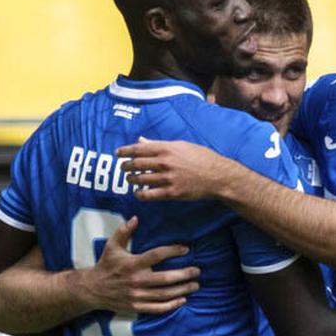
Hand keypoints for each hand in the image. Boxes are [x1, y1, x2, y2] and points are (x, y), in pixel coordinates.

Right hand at [74, 216, 199, 314]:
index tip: (186, 249)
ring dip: (182, 290)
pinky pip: (157, 308)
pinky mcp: (136, 306)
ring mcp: (136, 295)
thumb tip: (136, 218)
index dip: (173, 251)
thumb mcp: (112, 246)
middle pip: (165, 278)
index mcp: (132, 264)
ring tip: (195, 285)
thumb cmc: (105, 265)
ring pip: (164, 294)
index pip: (157, 255)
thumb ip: (124, 231)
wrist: (92, 289)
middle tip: (197, 271)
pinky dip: (171, 305)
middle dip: (184, 275)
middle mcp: (136, 280)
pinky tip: (183, 300)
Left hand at [116, 138, 235, 201]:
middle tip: (123, 168)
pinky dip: (140, 194)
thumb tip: (141, 141)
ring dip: (131, 180)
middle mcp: (165, 162)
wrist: (218, 176)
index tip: (118, 154)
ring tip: (130, 180)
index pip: (139, 149)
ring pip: (140, 180)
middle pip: (136, 164)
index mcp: (167, 148)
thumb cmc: (202, 158)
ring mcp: (168, 178)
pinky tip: (139, 193)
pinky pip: (149, 195)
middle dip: (126, 167)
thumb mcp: (182, 145)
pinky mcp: (172, 192)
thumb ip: (160, 144)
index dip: (125, 151)